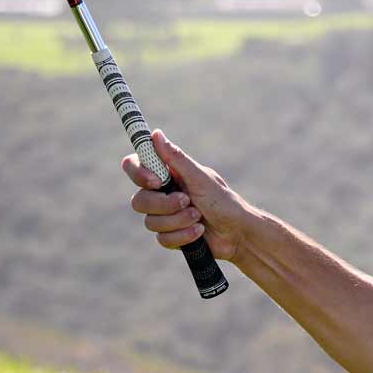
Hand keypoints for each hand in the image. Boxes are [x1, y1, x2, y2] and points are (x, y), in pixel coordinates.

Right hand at [122, 131, 259, 261]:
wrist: (238, 233)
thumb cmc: (223, 202)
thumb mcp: (200, 178)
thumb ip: (176, 158)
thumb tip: (155, 134)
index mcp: (166, 175)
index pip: (134, 166)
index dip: (138, 174)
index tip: (156, 182)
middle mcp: (161, 193)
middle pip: (139, 200)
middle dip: (165, 204)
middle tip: (188, 202)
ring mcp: (164, 216)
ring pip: (150, 222)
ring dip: (178, 221)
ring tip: (199, 218)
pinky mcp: (170, 235)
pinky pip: (162, 238)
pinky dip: (183, 235)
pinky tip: (199, 233)